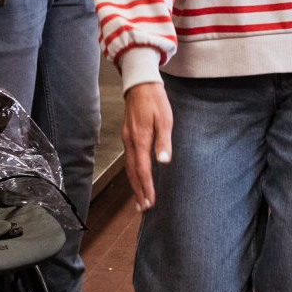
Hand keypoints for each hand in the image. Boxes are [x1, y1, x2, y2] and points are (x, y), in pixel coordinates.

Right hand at [122, 81, 174, 211]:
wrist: (140, 83)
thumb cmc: (155, 100)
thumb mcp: (165, 119)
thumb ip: (164, 141)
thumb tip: (163, 161)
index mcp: (140, 139)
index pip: (142, 170)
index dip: (146, 187)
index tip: (150, 202)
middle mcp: (130, 142)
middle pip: (133, 173)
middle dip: (138, 191)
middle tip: (144, 208)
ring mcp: (126, 139)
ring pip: (129, 167)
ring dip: (134, 184)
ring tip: (140, 199)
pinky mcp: (127, 135)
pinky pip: (129, 159)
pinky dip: (133, 172)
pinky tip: (137, 176)